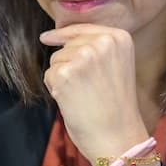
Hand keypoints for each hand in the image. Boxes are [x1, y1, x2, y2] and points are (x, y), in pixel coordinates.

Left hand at [40, 24, 150, 165]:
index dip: (62, 34)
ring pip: (56, 60)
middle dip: (69, 64)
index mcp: (119, 37)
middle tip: (88, 88)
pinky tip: (74, 101)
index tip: (46, 38)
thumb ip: (97, 48)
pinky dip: (56, 90)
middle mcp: (102, 43)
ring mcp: (83, 57)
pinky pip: (49, 76)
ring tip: (84, 95)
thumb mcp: (116, 66)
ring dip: (62, 77)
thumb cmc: (116, 107)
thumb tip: (56, 38)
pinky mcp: (65, 73)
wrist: (117, 137)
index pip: (82, 28)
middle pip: (67, 45)